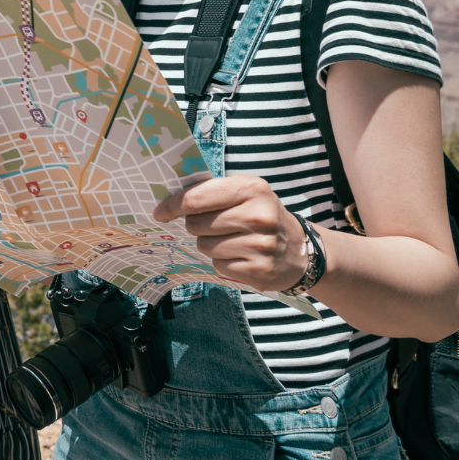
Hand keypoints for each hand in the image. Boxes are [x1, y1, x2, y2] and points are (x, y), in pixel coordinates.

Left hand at [153, 175, 308, 292]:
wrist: (299, 251)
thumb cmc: (260, 215)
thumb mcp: (244, 193)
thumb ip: (211, 192)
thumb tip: (168, 202)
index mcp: (251, 188)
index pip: (196, 197)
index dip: (172, 205)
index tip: (160, 212)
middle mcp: (258, 216)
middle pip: (196, 224)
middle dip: (197, 226)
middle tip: (216, 225)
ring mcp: (260, 245)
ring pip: (204, 246)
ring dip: (210, 245)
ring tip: (232, 240)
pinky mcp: (259, 271)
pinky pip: (218, 265)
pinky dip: (223, 261)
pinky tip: (241, 256)